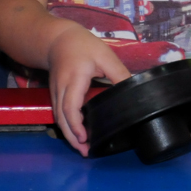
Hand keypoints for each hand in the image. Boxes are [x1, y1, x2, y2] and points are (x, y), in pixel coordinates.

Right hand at [46, 25, 131, 156]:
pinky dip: (67, 125)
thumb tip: (135, 89)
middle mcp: (61, 89)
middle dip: (71, 137)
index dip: (76, 124)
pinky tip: (77, 133)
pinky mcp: (56, 93)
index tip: (85, 137)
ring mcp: (56, 92)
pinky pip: (59, 113)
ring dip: (68, 134)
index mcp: (74, 79)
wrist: (58, 39)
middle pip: (61, 118)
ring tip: (82, 148)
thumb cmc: (83, 45)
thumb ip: (119, 73)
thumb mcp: (105, 56)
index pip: (70, 106)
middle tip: (85, 152)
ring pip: (58, 117)